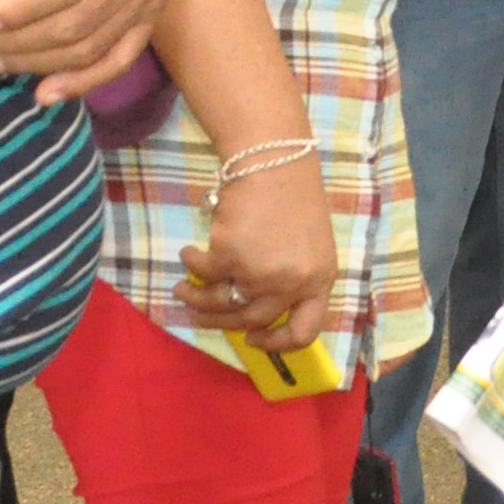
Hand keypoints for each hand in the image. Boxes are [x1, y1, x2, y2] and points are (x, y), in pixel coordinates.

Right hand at [177, 159, 336, 354]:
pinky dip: (192, 265)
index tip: (253, 339)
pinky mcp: (230, 257)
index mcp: (320, 279)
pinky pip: (204, 273)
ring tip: (183, 290)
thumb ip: (291, 279)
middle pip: (252, 319)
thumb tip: (255, 314)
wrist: (274, 159)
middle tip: (202, 317)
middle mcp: (293, 282)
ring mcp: (261, 272)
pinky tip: (190, 253)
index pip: (304, 331)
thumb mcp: (308, 245)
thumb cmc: (292, 197)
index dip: (277, 344)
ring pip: (221, 302)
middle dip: (221, 322)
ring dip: (196, 300)